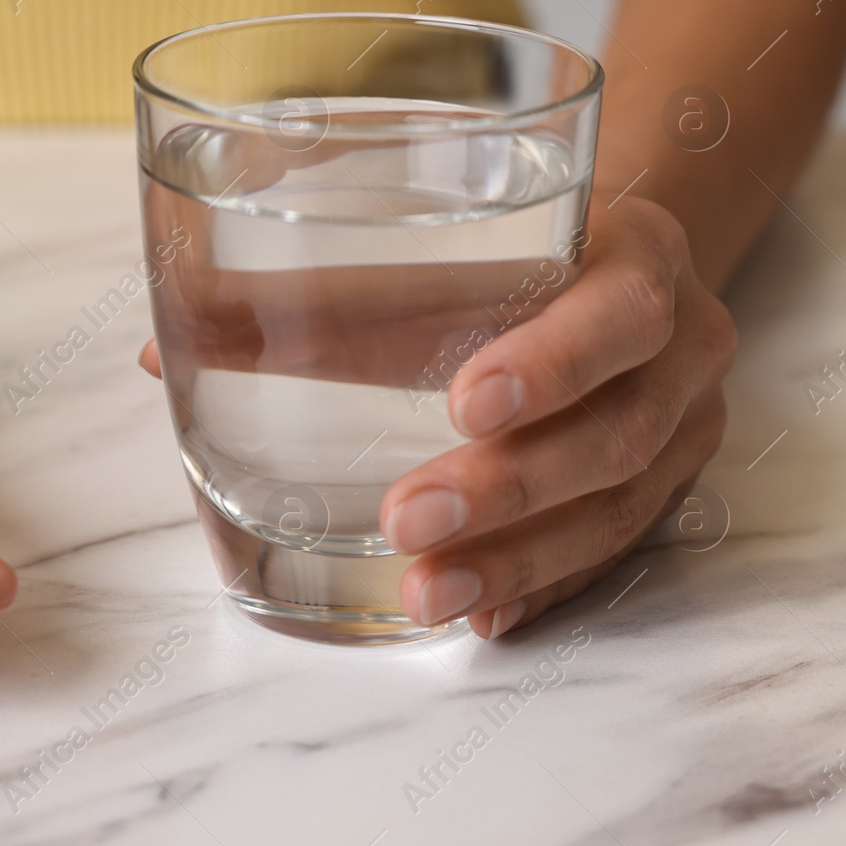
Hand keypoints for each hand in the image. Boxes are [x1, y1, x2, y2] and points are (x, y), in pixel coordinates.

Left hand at [138, 197, 734, 638]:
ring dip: (514, 556)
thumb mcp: (433, 232)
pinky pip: (611, 553)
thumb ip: (310, 284)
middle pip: (616, 430)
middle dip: (509, 483)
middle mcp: (679, 347)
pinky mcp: (664, 490)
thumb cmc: (504, 240)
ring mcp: (681, 428)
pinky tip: (479, 614)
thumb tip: (163, 346)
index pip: (614, 310)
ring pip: (615, 509)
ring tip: (423, 592)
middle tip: (408, 517)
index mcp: (634, 254)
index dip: (548, 361)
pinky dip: (540, 584)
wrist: (613, 260)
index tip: (461, 402)